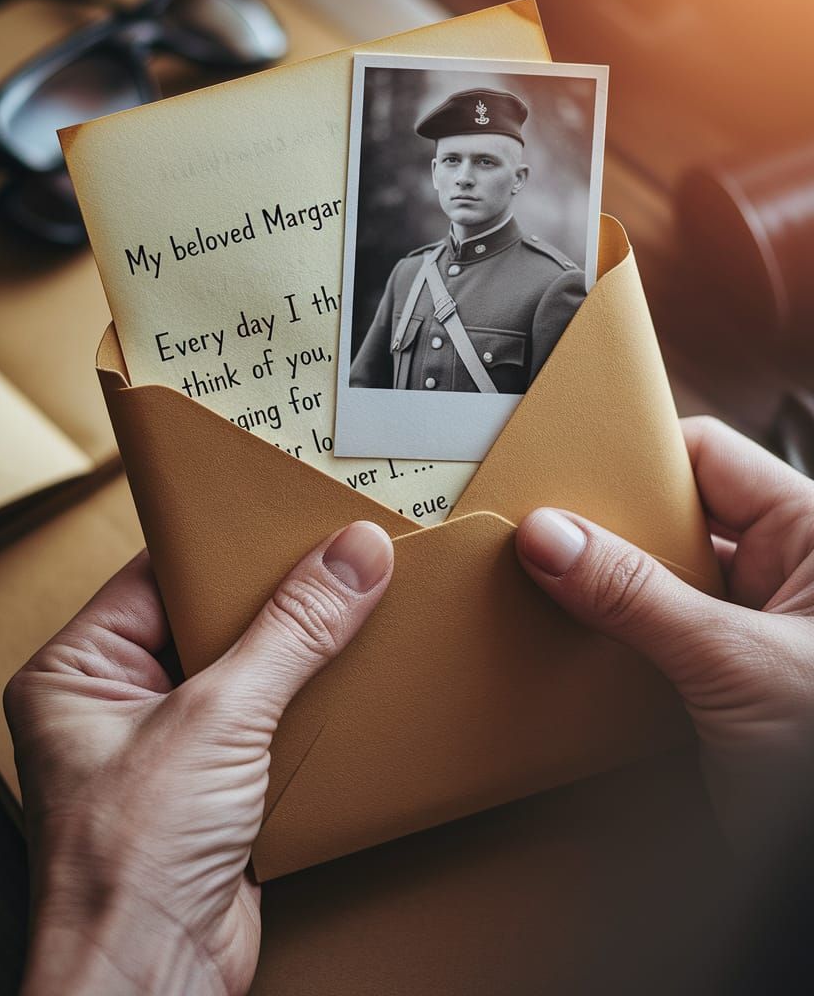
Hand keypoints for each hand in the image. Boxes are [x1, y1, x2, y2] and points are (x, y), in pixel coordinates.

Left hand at [5, 521, 392, 995]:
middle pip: (208, 620)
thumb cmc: (129, 861)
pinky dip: (308, 704)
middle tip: (336, 553)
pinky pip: (267, 722)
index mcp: (79, 670)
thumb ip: (291, 632)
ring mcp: (166, 748)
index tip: (290, 514)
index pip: (159, 575)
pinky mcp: (211, 788)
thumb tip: (353, 557)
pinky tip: (351, 677)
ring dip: (299, 652)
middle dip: (274, 597)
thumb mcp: (218, 718)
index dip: (226, 544)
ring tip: (355, 604)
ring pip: (245, 672)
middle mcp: (116, 703)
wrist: (153, 983)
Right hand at [516, 416, 813, 858]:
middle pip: (672, 517)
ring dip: (601, 589)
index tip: (562, 463)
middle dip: (606, 526)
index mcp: (808, 533)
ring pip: (655, 581)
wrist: (812, 867)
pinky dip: (610, 640)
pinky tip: (567, 643)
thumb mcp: (739, 662)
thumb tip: (550, 538)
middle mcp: (779, 572)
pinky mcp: (719, 682)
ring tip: (538, 582)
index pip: (707, 457)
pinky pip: (650, 637)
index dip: (637, 454)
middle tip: (536, 528)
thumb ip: (637, 596)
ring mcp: (747, 628)